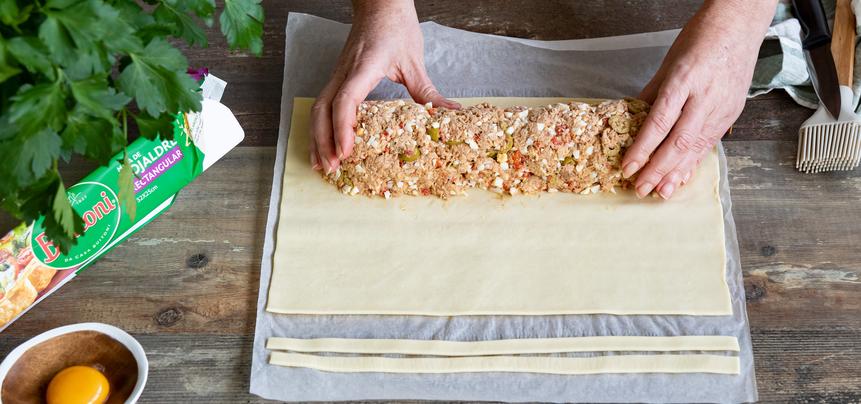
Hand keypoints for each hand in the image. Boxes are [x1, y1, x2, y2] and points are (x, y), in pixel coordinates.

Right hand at [311, 0, 458, 173]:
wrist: (379, 5)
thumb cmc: (396, 27)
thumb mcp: (414, 61)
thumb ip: (428, 92)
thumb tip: (451, 114)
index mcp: (362, 69)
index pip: (345, 101)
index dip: (343, 128)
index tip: (347, 151)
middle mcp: (344, 73)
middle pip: (323, 110)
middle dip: (324, 141)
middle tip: (333, 168)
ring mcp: (337, 76)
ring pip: (317, 109)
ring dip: (317, 138)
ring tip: (323, 165)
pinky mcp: (337, 78)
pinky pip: (322, 105)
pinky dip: (320, 128)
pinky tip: (325, 145)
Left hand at [621, 0, 776, 198]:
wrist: (738, 26)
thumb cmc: (700, 40)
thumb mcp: (668, 64)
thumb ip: (650, 95)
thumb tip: (632, 120)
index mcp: (684, 80)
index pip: (659, 123)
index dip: (642, 149)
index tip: (628, 166)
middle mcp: (704, 98)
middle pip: (678, 142)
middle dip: (657, 169)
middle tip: (640, 188)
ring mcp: (721, 108)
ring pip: (696, 147)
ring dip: (676, 173)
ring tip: (660, 192)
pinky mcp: (731, 114)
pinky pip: (709, 143)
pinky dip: (694, 162)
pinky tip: (682, 177)